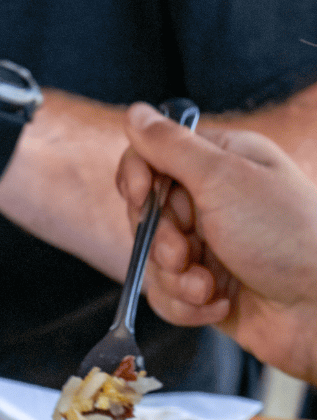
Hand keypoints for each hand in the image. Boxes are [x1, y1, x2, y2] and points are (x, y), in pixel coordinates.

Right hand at [116, 101, 316, 382]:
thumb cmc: (284, 234)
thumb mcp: (224, 178)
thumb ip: (172, 147)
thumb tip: (134, 113)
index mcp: (218, 163)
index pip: (151, 158)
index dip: (137, 178)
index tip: (141, 196)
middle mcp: (209, 203)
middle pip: (145, 216)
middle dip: (160, 241)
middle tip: (185, 252)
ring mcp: (206, 248)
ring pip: (152, 263)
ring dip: (176, 281)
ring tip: (209, 287)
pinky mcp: (204, 290)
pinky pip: (167, 298)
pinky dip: (186, 306)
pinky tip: (219, 304)